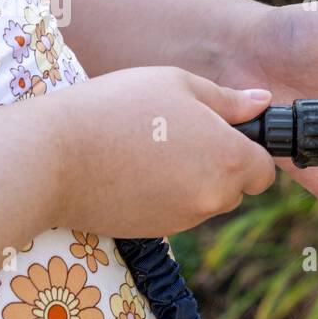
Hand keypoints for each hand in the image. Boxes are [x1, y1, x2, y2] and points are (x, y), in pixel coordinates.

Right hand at [48, 67, 276, 237]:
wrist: (53, 159)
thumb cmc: (117, 109)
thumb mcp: (178, 84)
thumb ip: (228, 99)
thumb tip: (263, 103)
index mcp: (229, 160)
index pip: (264, 171)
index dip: (248, 151)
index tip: (223, 135)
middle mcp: (214, 198)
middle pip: (235, 187)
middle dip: (218, 165)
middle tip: (176, 133)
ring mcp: (184, 220)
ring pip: (204, 200)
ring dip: (190, 180)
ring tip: (147, 148)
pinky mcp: (155, 233)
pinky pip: (175, 212)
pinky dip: (163, 196)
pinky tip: (132, 170)